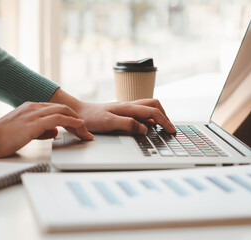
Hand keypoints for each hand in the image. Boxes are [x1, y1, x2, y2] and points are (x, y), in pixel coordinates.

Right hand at [0, 102, 92, 157]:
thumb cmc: (3, 138)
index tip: (78, 127)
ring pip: (63, 112)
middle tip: (85, 130)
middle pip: (63, 108)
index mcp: (32, 108)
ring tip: (86, 132)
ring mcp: (34, 113)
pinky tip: (80, 126)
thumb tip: (54, 131)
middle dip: (77, 119)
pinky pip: (59, 119)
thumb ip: (41, 130)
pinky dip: (72, 122)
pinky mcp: (34, 123)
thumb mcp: (26, 131)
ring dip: (78, 122)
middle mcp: (34, 107)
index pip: (56, 109)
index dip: (70, 117)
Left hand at [50, 89, 175, 134]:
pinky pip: (141, 112)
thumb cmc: (91, 118)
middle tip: (169, 128)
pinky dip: (149, 118)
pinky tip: (148, 126)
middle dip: (165, 116)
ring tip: (162, 127)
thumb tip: (145, 129)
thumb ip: (128, 124)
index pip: (153, 112)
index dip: (165, 121)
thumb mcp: (109, 123)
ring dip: (158, 115)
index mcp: (128, 107)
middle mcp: (129, 105)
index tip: (171, 131)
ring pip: (148, 107)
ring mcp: (126, 108)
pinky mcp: (123, 111)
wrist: (78, 112)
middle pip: (154, 105)